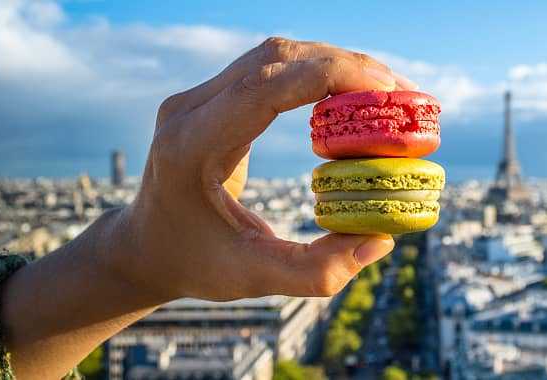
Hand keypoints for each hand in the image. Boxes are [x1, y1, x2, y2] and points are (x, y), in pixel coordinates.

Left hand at [109, 37, 406, 300]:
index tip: (387, 91)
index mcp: (192, 145)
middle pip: (277, 58)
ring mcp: (197, 97)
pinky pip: (272, 69)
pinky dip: (317, 73)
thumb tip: (380, 239)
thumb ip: (316, 270)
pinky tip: (352, 97)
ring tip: (388, 96)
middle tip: (403, 96)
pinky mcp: (212, 97)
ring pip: (277, 55)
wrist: (142, 247)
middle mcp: (190, 110)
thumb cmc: (194, 263)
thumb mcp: (252, 278)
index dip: (331, 76)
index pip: (266, 87)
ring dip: (336, 64)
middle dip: (348, 66)